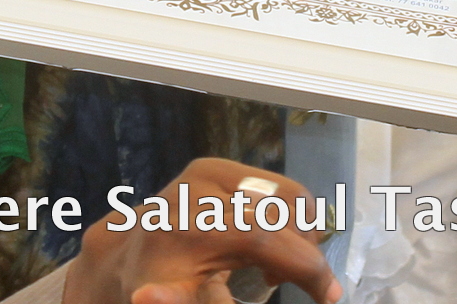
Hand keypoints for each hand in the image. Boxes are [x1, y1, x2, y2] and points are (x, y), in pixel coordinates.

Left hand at [61, 159, 340, 303]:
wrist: (128, 253)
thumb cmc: (156, 284)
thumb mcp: (170, 299)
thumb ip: (176, 300)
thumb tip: (150, 299)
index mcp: (193, 222)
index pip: (265, 235)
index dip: (306, 265)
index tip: (328, 296)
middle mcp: (202, 185)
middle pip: (287, 210)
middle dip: (304, 251)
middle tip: (286, 282)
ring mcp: (211, 170)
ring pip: (289, 194)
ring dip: (299, 231)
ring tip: (273, 265)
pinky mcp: (218, 166)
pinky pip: (277, 186)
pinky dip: (287, 215)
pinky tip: (267, 241)